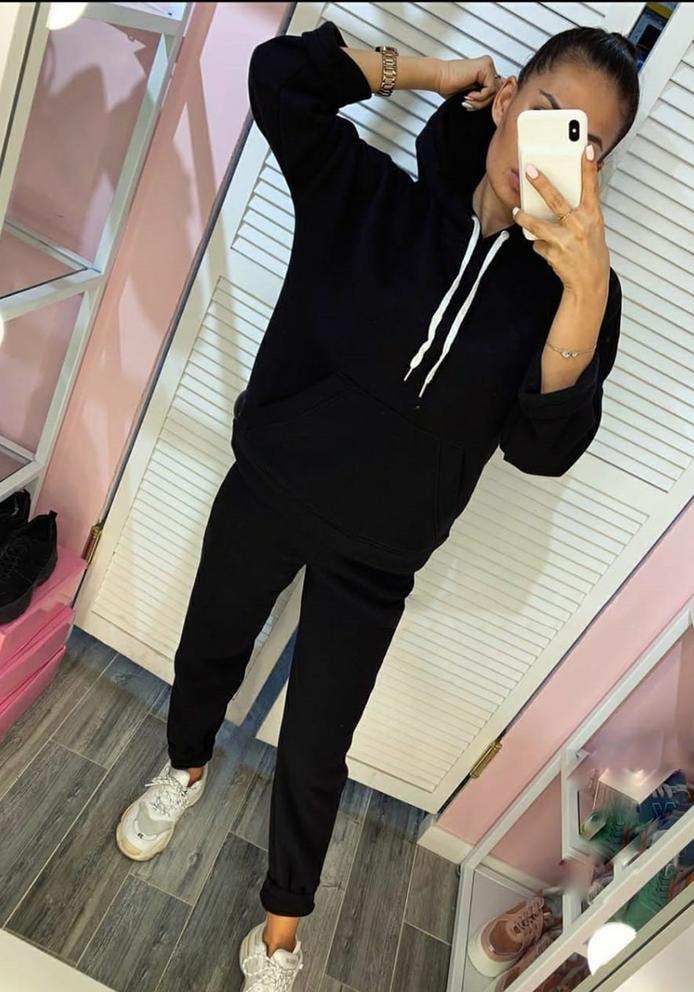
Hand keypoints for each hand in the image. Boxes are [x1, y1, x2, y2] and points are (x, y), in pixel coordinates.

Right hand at [437, 55, 503, 103]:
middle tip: (469, 104)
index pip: (497, 90)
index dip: (485, 102)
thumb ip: (484, 97)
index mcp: (486, 71)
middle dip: (483, 103)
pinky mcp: (485, 67)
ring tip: (467, 100)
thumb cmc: (449, 86)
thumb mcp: (472, 95)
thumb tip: (496, 104)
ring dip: (480, 101)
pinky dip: (480, 97)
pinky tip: (468, 94)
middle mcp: (488, 66)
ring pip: (495, 92)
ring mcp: (488, 65)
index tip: (471, 105)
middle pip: (497, 91)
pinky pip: (490, 89)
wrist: (438, 78)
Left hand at [511, 147, 610, 299]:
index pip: (592, 187)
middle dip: (542, 184)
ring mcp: (566, 240)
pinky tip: (547, 248)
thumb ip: (580, 210)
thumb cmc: (590, 251)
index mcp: (593, 216)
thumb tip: (559, 194)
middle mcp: (580, 226)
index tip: (585, 148)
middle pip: (557, 200)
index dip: (589, 167)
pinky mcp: (553, 254)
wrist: (589, 281)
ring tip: (517, 211)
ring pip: (538, 225)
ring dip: (524, 218)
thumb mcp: (592, 227)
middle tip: (530, 170)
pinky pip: (538, 243)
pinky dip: (539, 243)